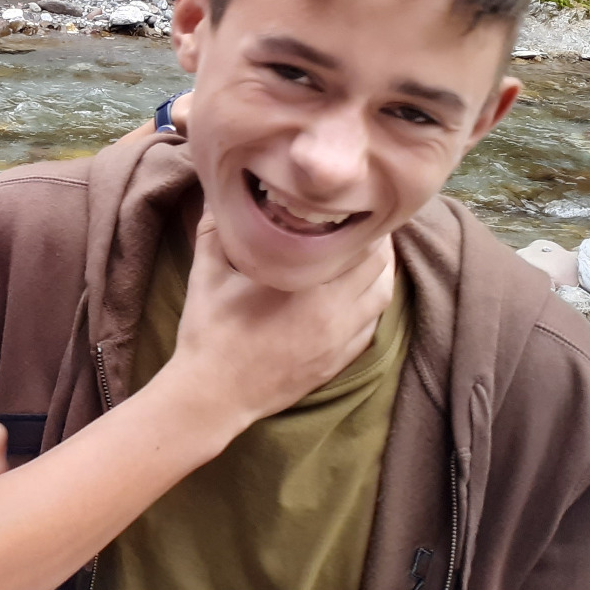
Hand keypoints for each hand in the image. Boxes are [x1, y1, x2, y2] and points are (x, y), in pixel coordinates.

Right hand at [157, 217, 394, 437]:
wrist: (212, 395)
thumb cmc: (209, 332)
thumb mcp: (207, 275)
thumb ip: (215, 230)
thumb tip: (215, 194)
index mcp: (306, 284)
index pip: (358, 243)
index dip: (360, 221)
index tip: (350, 207)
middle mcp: (333, 311)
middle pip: (379, 267)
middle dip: (375, 244)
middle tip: (361, 227)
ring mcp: (339, 340)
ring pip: (382, 297)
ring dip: (379, 274)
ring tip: (365, 257)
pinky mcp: (337, 361)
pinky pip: (371, 327)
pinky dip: (369, 305)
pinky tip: (355, 295)